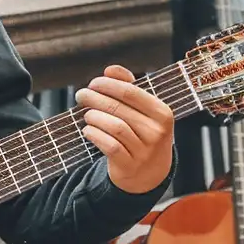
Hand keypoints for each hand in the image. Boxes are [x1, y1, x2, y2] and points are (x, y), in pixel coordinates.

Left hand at [80, 63, 174, 192]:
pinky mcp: (130, 166)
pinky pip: (110, 146)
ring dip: (95, 117)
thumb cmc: (143, 132)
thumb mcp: (144, 110)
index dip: (109, 85)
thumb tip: (110, 70)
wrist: (150, 174)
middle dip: (96, 99)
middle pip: (119, 108)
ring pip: (115, 127)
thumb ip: (129, 86)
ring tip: (86, 114)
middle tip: (81, 95)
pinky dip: (95, 135)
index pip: (131, 92)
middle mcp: (157, 132)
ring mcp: (144, 151)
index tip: (93, 83)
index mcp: (162, 113)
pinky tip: (88, 131)